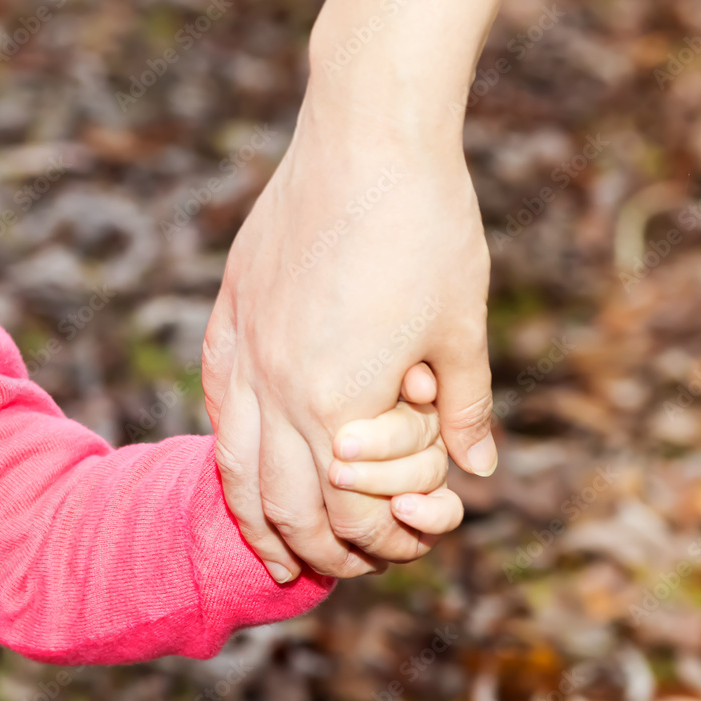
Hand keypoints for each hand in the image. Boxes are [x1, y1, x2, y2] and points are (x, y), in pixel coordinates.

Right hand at [202, 84, 494, 581]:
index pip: (351, 509)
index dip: (383, 539)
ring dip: (258, 519)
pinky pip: (218, 402)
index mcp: (339, 402)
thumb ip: (467, 408)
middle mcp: (276, 386)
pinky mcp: (230, 313)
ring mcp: (244, 348)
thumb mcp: (462, 327)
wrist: (370, 132)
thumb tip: (482, 469)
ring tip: (273, 553)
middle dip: (318, 549)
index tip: (408, 542)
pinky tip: (240, 462)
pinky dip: (230, 450)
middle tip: (337, 568)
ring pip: (235, 464)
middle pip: (286, 504)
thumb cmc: (430, 227)